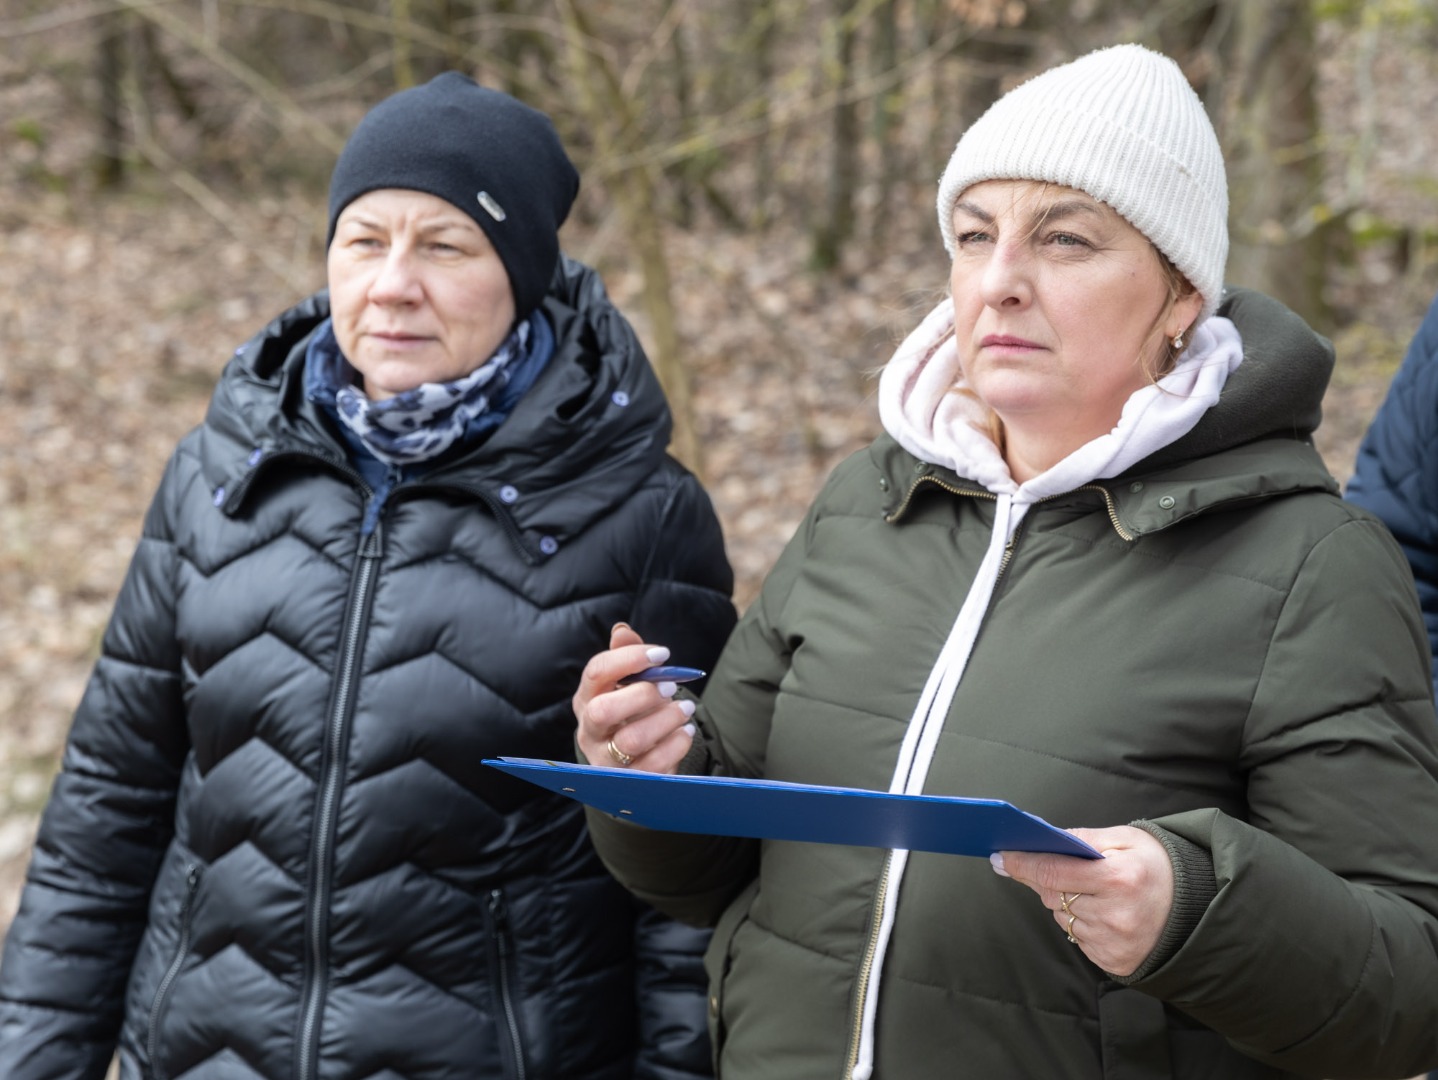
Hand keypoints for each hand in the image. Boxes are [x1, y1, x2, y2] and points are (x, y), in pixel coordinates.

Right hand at [572, 623, 697, 774]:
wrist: (636, 763)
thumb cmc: (633, 713)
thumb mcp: (628, 684)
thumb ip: (627, 656)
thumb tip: (621, 630)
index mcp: (586, 698)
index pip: (596, 672)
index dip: (629, 659)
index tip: (663, 654)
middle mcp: (589, 730)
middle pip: (603, 711)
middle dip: (642, 695)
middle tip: (671, 687)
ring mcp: (604, 760)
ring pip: (631, 740)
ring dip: (665, 719)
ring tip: (686, 709)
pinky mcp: (628, 783)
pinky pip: (653, 766)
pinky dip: (676, 745)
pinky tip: (686, 732)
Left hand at [991, 826, 1173, 976]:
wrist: (1199, 909)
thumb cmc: (1160, 867)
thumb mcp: (1127, 839)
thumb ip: (1084, 838)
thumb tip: (1044, 841)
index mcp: (1117, 879)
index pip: (1053, 871)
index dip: (1022, 863)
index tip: (1000, 856)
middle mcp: (1113, 916)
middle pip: (1053, 895)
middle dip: (1047, 879)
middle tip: (1056, 866)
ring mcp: (1113, 944)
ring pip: (1062, 917)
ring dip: (1067, 902)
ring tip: (1096, 891)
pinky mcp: (1115, 963)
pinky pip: (1078, 938)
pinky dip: (1082, 922)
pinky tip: (1104, 912)